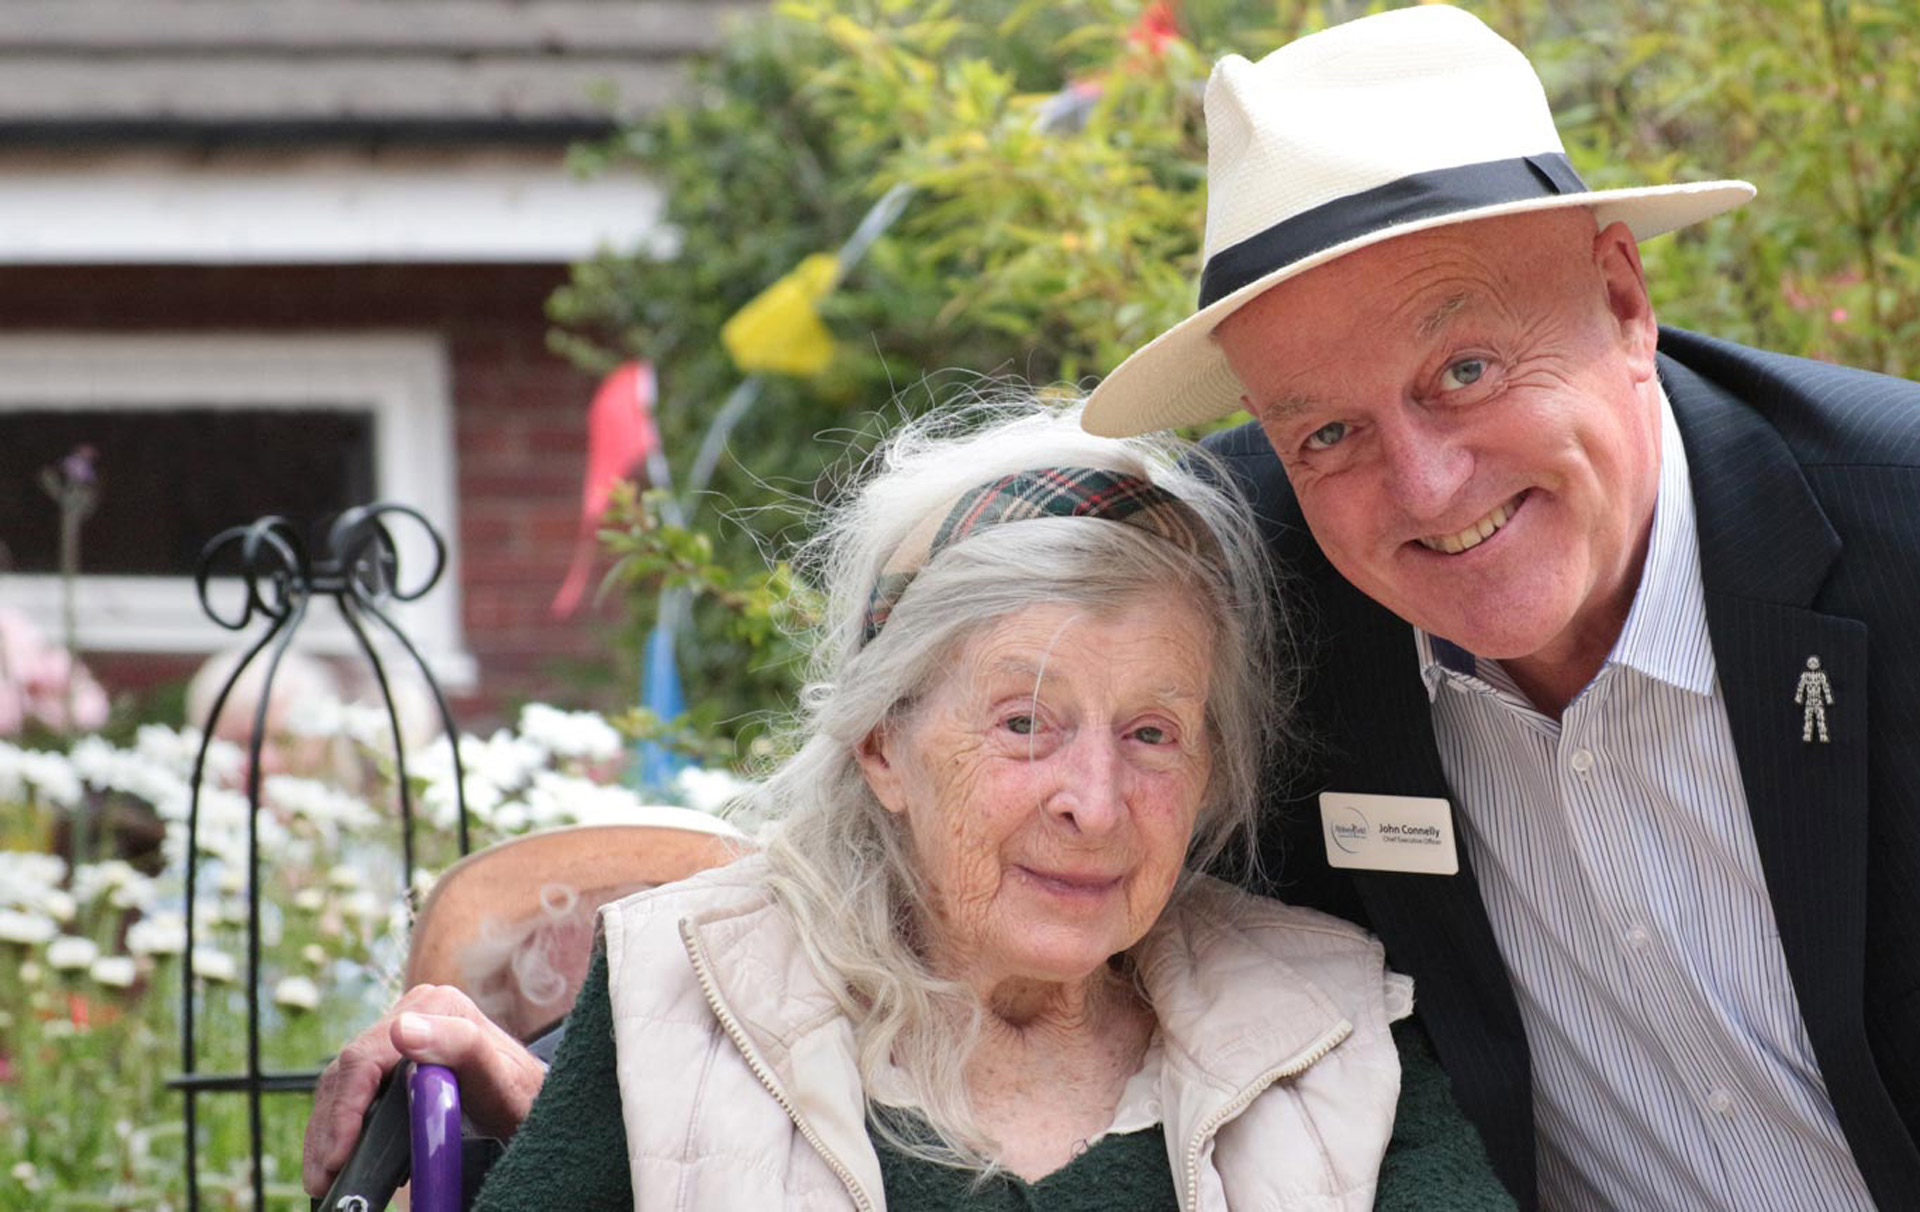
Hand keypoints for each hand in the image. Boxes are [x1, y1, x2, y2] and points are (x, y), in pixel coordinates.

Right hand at [301, 984, 548, 1196]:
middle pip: (348, 1071)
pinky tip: (336, 1158)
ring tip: (323, 1177)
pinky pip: (351, 1091)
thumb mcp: (498, 1073)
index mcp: (436, 1006)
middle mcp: (414, 1013)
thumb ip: (459, 1045)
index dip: (345, 1108)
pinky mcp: (392, 1059)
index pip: (366, 1056)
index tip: (338, 1153)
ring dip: (326, 1133)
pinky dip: (337, 1127)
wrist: (529, 1103)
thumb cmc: (519, 1093)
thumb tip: (404, 1029)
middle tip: (323, 1177)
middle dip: (330, 1128)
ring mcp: (400, 1035)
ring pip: (342, 1083)